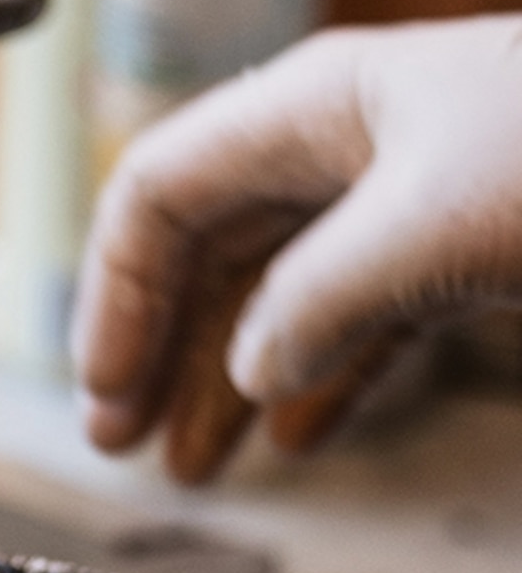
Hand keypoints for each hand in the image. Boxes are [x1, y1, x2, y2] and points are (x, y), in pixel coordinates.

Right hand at [75, 19, 521, 482]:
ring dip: (227, 379)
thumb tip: (250, 375)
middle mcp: (348, 142)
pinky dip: (320, 379)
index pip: (160, 194)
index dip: (115, 298)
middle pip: (208, 244)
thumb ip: (314, 304)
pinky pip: (359, 314)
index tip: (105, 398)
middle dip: (158, 348)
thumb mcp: (428, 230)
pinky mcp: (466, 243)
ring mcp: (407, 191)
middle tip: (121, 446)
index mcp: (317, 105)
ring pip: (277, 288)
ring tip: (195, 467)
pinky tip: (299, 438)